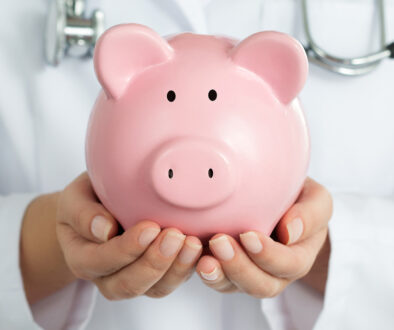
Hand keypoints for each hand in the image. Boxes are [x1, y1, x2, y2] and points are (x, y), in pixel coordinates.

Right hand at [56, 173, 202, 299]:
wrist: (99, 209)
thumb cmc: (87, 200)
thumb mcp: (75, 198)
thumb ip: (83, 212)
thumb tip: (104, 229)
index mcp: (82, 257)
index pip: (100, 262)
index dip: (125, 249)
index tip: (149, 227)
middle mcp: (106, 276)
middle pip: (129, 284)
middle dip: (154, 263)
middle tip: (173, 236)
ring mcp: (133, 277)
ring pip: (155, 288)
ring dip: (176, 269)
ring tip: (192, 243)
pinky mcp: (157, 273)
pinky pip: (173, 280)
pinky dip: (188, 267)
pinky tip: (200, 247)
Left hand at [195, 177, 332, 297]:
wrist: (280, 200)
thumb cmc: (299, 199)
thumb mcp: (315, 199)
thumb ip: (310, 213)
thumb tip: (290, 231)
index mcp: (300, 256)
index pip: (289, 265)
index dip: (269, 256)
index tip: (249, 235)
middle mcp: (275, 272)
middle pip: (260, 285)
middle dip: (239, 267)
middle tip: (220, 242)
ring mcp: (250, 273)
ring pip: (234, 287)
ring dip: (219, 274)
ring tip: (204, 258)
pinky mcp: (228, 268)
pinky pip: (216, 278)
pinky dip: (203, 270)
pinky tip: (193, 256)